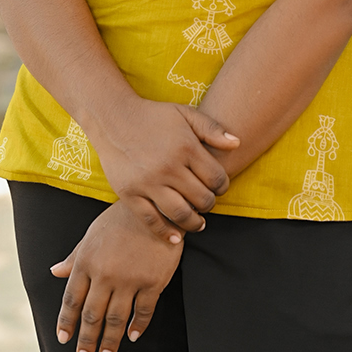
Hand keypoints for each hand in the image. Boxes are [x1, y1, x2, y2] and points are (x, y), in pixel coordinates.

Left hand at [51, 201, 181, 351]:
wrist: (156, 205)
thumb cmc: (121, 218)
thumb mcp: (93, 233)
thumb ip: (74, 256)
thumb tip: (54, 271)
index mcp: (87, 261)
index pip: (72, 299)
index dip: (66, 322)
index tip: (63, 339)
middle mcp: (105, 273)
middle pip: (92, 314)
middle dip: (86, 339)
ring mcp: (130, 279)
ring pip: (116, 318)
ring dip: (110, 340)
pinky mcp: (153, 281)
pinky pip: (143, 311)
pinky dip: (137, 327)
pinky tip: (133, 336)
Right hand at [93, 98, 237, 237]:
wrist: (113, 118)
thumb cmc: (153, 115)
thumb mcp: (184, 114)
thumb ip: (212, 128)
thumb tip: (237, 143)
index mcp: (186, 147)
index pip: (216, 178)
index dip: (223, 186)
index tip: (219, 187)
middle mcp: (169, 167)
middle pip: (202, 199)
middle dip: (209, 204)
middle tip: (207, 202)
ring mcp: (148, 182)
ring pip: (180, 214)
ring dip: (194, 223)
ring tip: (198, 222)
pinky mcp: (130, 194)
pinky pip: (151, 220)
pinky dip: (166, 233)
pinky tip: (176, 237)